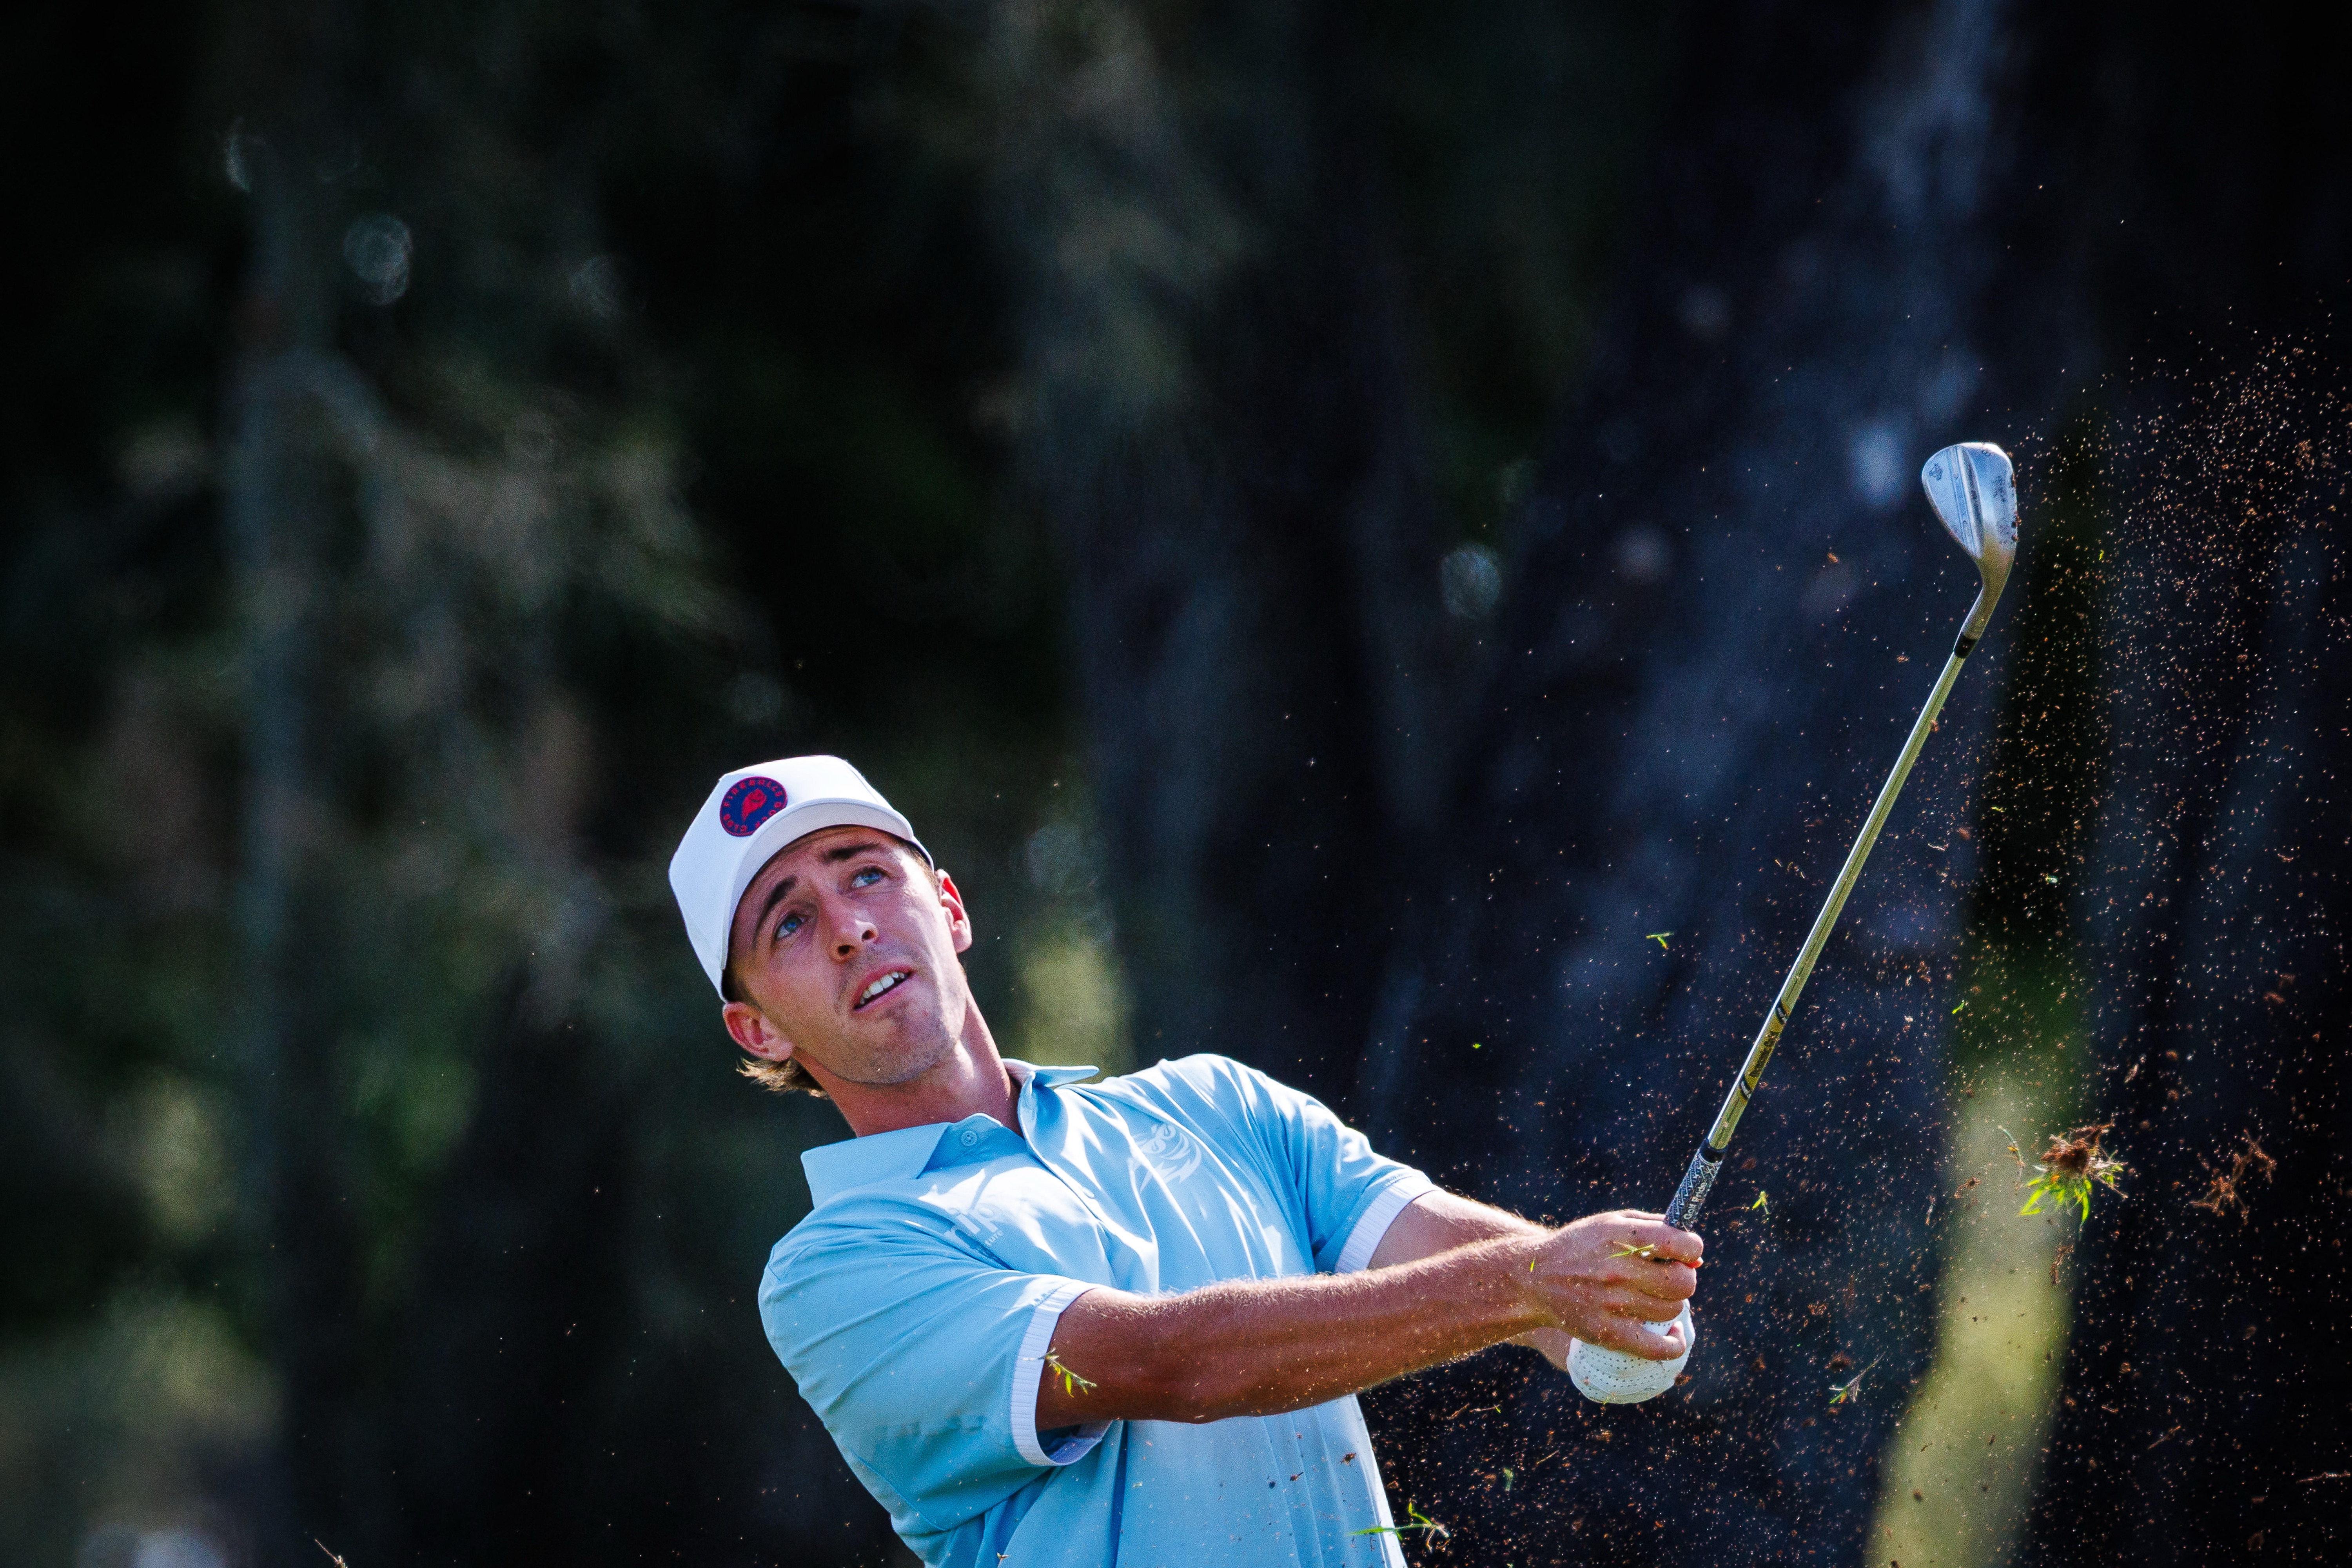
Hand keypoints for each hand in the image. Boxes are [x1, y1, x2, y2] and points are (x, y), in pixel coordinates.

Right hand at [1521, 1209, 1701, 1359]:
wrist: (1535, 1278)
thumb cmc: (1582, 1247)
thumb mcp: (1612, 1223)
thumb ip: (1656, 1228)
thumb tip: (1696, 1255)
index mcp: (1621, 1236)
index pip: (1680, 1244)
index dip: (1691, 1248)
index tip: (1685, 1252)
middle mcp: (1618, 1269)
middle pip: (1683, 1282)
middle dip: (1682, 1278)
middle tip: (1668, 1277)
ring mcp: (1613, 1303)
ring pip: (1673, 1310)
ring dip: (1670, 1304)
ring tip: (1652, 1297)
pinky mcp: (1608, 1333)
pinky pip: (1660, 1347)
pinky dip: (1674, 1343)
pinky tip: (1674, 1334)